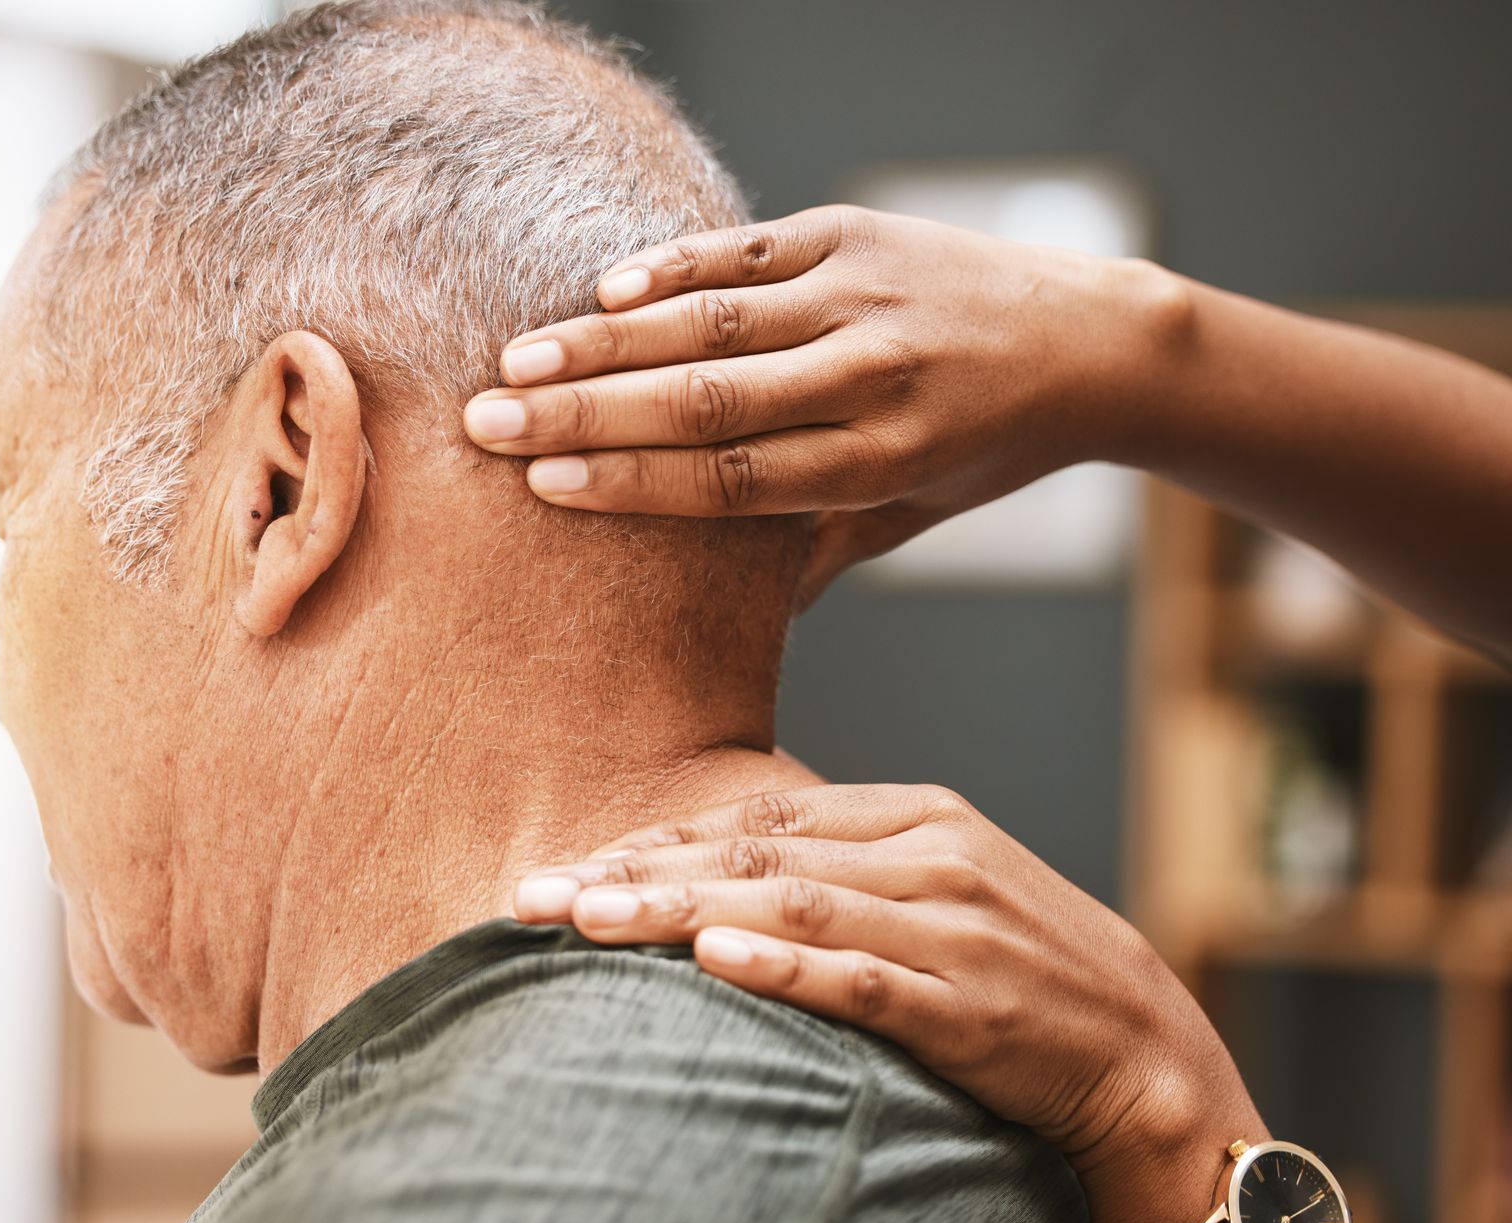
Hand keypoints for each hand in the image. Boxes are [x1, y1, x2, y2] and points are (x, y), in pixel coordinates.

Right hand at [463, 205, 1182, 606]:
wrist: (1096, 340)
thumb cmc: (990, 447)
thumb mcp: (916, 515)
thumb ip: (822, 550)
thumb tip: (739, 625)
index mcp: (879, 461)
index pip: (732, 476)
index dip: (634, 480)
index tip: (547, 484)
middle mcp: (871, 377)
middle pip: (705, 400)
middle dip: (587, 412)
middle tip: (489, 423)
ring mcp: (864, 297)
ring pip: (715, 322)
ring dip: (608, 341)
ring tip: (519, 359)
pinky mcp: (860, 234)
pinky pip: (751, 249)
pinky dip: (676, 266)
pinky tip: (608, 291)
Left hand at [511, 783, 1264, 1222]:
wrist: (1150, 1057)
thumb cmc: (1024, 974)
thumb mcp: (938, 892)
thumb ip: (841, 871)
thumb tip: (719, 880)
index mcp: (915, 815)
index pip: (756, 815)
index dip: (654, 837)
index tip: (568, 862)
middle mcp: (928, 856)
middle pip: (752, 852)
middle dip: (633, 872)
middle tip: (532, 894)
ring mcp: (951, 928)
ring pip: (788, 907)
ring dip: (675, 913)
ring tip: (583, 922)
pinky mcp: (969, 1007)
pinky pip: (863, 982)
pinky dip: (785, 970)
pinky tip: (713, 966)